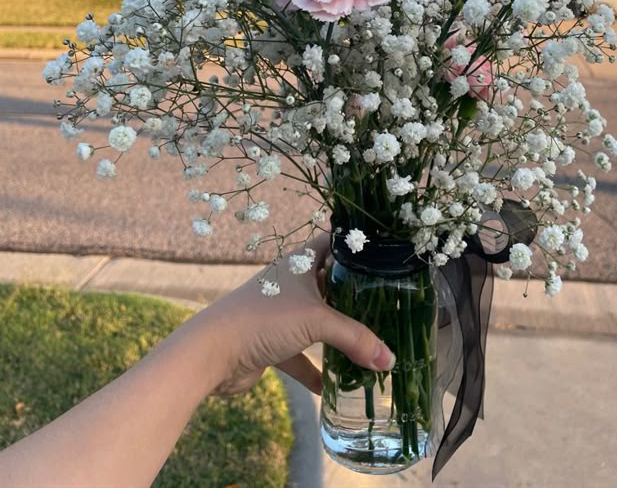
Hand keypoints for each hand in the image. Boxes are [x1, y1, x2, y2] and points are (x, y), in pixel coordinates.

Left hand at [190, 234, 395, 396]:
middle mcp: (292, 282)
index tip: (385, 256)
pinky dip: (316, 370)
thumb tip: (390, 360)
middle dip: (355, 297)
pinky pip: (301, 355)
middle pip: (330, 284)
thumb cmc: (265, 319)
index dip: (356, 246)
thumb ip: (356, 339)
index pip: (334, 243)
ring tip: (369, 346)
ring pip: (317, 321)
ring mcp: (281, 313)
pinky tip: (334, 386)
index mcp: (301, 262)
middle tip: (388, 305)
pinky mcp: (272, 343)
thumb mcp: (317, 321)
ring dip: (338, 335)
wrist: (213, 352)